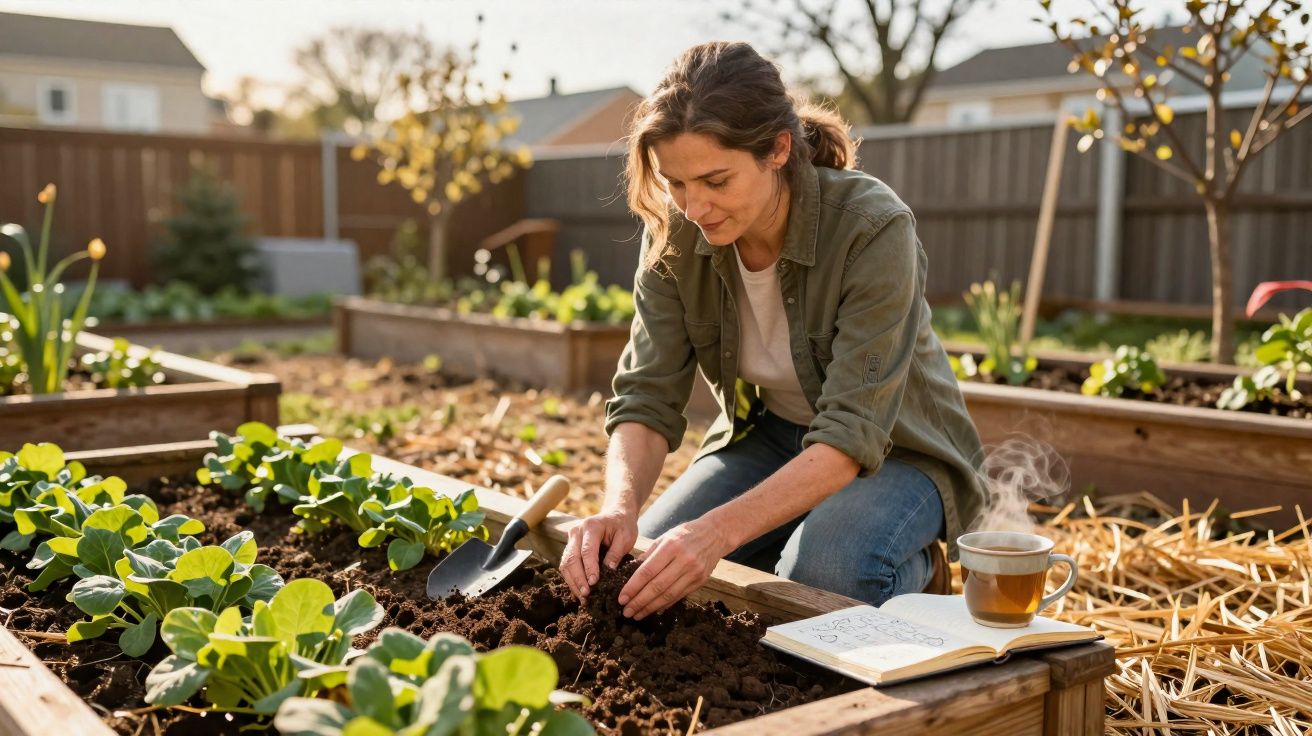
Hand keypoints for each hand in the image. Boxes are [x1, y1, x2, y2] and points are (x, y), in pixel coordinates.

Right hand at [559, 508, 637, 600]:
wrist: (616, 514)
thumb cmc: (623, 525)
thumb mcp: (626, 537)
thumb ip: (616, 553)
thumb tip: (608, 571)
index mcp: (591, 526)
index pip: (587, 550)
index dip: (589, 568)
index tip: (594, 583)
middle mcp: (577, 532)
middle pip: (571, 558)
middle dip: (578, 579)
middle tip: (586, 595)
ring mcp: (571, 539)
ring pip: (565, 564)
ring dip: (573, 582)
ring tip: (583, 598)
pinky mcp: (570, 547)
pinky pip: (566, 565)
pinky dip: (572, 579)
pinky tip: (579, 592)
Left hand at [618, 518, 734, 619]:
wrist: (715, 534)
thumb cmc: (685, 534)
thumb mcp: (664, 538)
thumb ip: (648, 556)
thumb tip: (629, 574)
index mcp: (671, 547)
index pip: (647, 572)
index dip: (633, 587)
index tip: (621, 598)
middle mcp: (684, 561)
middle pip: (657, 587)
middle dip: (639, 602)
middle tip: (626, 612)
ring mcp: (694, 572)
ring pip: (668, 595)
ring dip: (650, 608)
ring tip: (637, 614)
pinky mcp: (700, 581)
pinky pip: (679, 596)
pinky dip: (664, 605)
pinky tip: (653, 610)